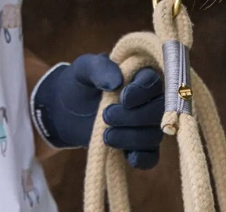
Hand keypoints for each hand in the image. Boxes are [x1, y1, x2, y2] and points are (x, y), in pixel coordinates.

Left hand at [30, 54, 164, 168]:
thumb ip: (100, 68)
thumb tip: (118, 82)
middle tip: (106, 116)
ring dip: (131, 138)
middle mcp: (148, 100)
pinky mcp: (138, 146)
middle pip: (157, 111)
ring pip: (153, 135)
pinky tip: (128, 157)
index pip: (153, 82)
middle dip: (133, 117)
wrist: (68, 109)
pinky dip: (143, 158)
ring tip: (106, 136)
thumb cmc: (81, 82)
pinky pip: (151, 157)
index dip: (141, 92)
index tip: (123, 98)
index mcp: (139, 75)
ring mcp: (145, 125)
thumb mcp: (84, 69)